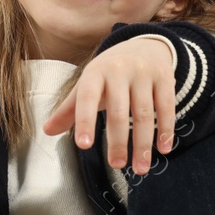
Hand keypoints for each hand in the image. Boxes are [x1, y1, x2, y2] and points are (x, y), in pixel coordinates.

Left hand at [43, 36, 175, 173]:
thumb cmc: (109, 73)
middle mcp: (119, 71)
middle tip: (116, 165)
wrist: (144, 45)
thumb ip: (69, 109)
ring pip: (145, 113)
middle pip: (119, 111)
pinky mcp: (165, 78)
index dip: (84, 121)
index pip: (87, 98)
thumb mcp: (88, 85)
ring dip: (143, 144)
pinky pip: (167, 107)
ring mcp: (144, 74)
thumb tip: (47, 131)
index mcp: (95, 73)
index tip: (84, 145)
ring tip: (140, 168)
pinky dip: (166, 130)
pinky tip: (163, 149)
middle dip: (118, 141)